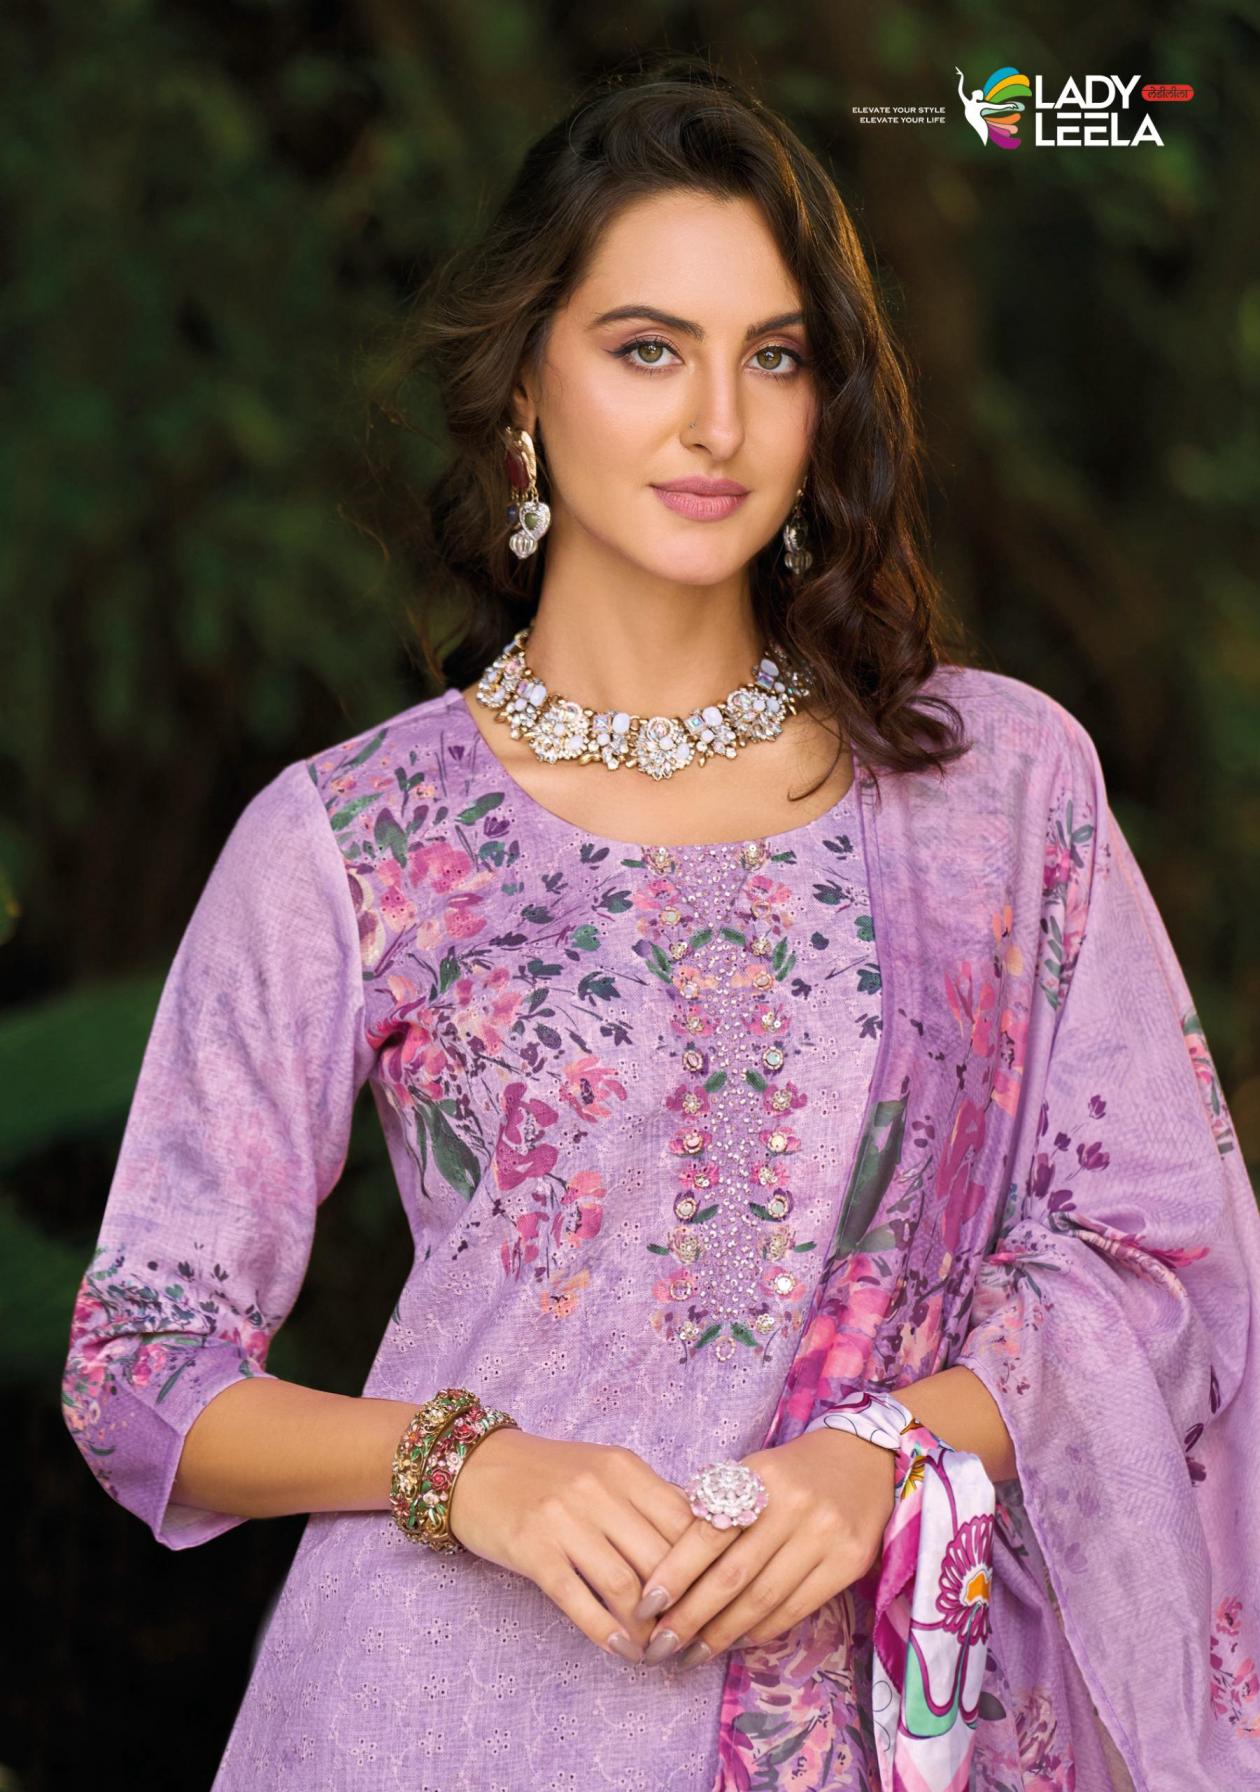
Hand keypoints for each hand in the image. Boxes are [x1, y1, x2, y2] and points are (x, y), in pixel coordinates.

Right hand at [447, 1427, 695, 1661]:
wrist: (477, 1468)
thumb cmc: (550, 1474)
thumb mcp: (604, 1471)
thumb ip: (647, 1500)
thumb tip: (701, 1545)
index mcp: (624, 1468)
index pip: (685, 1521)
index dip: (706, 1567)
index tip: (713, 1598)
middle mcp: (598, 1489)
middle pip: (660, 1558)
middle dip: (681, 1606)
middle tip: (688, 1635)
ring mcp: (564, 1520)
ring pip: (626, 1587)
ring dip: (646, 1629)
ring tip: (656, 1650)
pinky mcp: (534, 1551)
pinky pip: (580, 1601)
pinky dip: (607, 1633)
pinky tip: (621, 1649)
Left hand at [631, 1428, 896, 1666]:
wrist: (864, 1458)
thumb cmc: (793, 1470)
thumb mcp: (752, 1470)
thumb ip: (714, 1505)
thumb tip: (661, 1558)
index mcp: (759, 1478)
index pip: (707, 1534)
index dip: (674, 1574)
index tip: (645, 1606)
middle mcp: (792, 1507)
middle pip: (731, 1576)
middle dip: (691, 1617)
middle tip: (660, 1645)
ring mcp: (824, 1536)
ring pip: (762, 1599)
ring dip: (722, 1634)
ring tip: (693, 1654)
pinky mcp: (849, 1563)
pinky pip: (796, 1608)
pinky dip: (762, 1631)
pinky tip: (737, 1642)